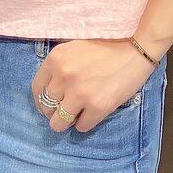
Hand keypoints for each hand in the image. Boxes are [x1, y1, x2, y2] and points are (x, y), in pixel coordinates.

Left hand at [30, 38, 158, 132]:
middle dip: (54, 111)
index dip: (42, 99)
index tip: (50, 102)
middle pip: (46, 108)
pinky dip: (85, 123)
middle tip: (65, 108)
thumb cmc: (106, 45)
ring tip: (76, 115)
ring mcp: (80, 93)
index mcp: (55, 59)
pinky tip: (92, 113)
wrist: (136, 48)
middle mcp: (63, 77)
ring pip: (58, 123)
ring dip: (66, 121)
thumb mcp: (74, 47)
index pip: (36, 89)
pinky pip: (81, 127)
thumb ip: (60, 65)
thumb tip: (50, 89)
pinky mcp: (98, 107)